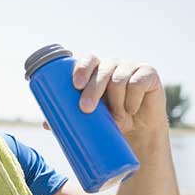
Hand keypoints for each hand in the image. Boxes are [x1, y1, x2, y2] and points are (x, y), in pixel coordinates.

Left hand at [42, 55, 168, 136]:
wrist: (138, 134)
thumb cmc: (109, 122)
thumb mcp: (89, 119)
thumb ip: (69, 117)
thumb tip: (45, 124)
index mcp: (96, 70)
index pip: (88, 60)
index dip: (81, 68)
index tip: (75, 85)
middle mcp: (113, 65)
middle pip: (101, 70)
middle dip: (92, 89)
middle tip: (86, 109)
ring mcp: (131, 67)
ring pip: (119, 79)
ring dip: (115, 101)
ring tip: (116, 118)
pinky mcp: (149, 74)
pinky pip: (138, 82)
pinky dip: (133, 98)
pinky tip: (131, 109)